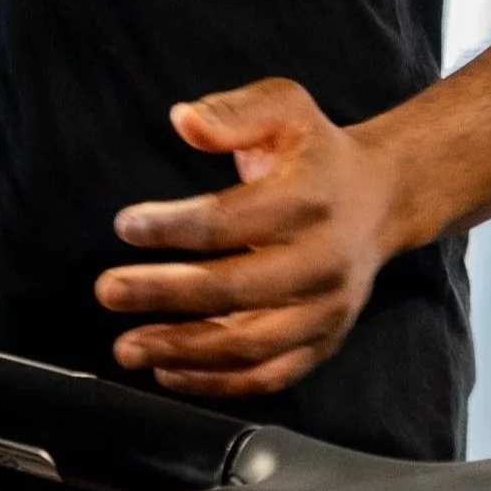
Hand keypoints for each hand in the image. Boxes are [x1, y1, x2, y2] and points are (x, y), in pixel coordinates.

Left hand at [95, 79, 411, 398]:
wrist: (384, 198)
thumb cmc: (317, 151)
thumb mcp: (284, 107)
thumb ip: (234, 112)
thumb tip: (183, 120)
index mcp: (308, 200)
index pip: (229, 221)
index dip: (172, 227)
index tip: (124, 227)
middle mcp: (322, 261)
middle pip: (234, 289)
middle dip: (163, 294)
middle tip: (107, 291)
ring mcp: (326, 310)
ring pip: (251, 346)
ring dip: (182, 351)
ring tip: (127, 347)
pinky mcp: (324, 341)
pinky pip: (270, 375)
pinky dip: (218, 384)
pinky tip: (168, 373)